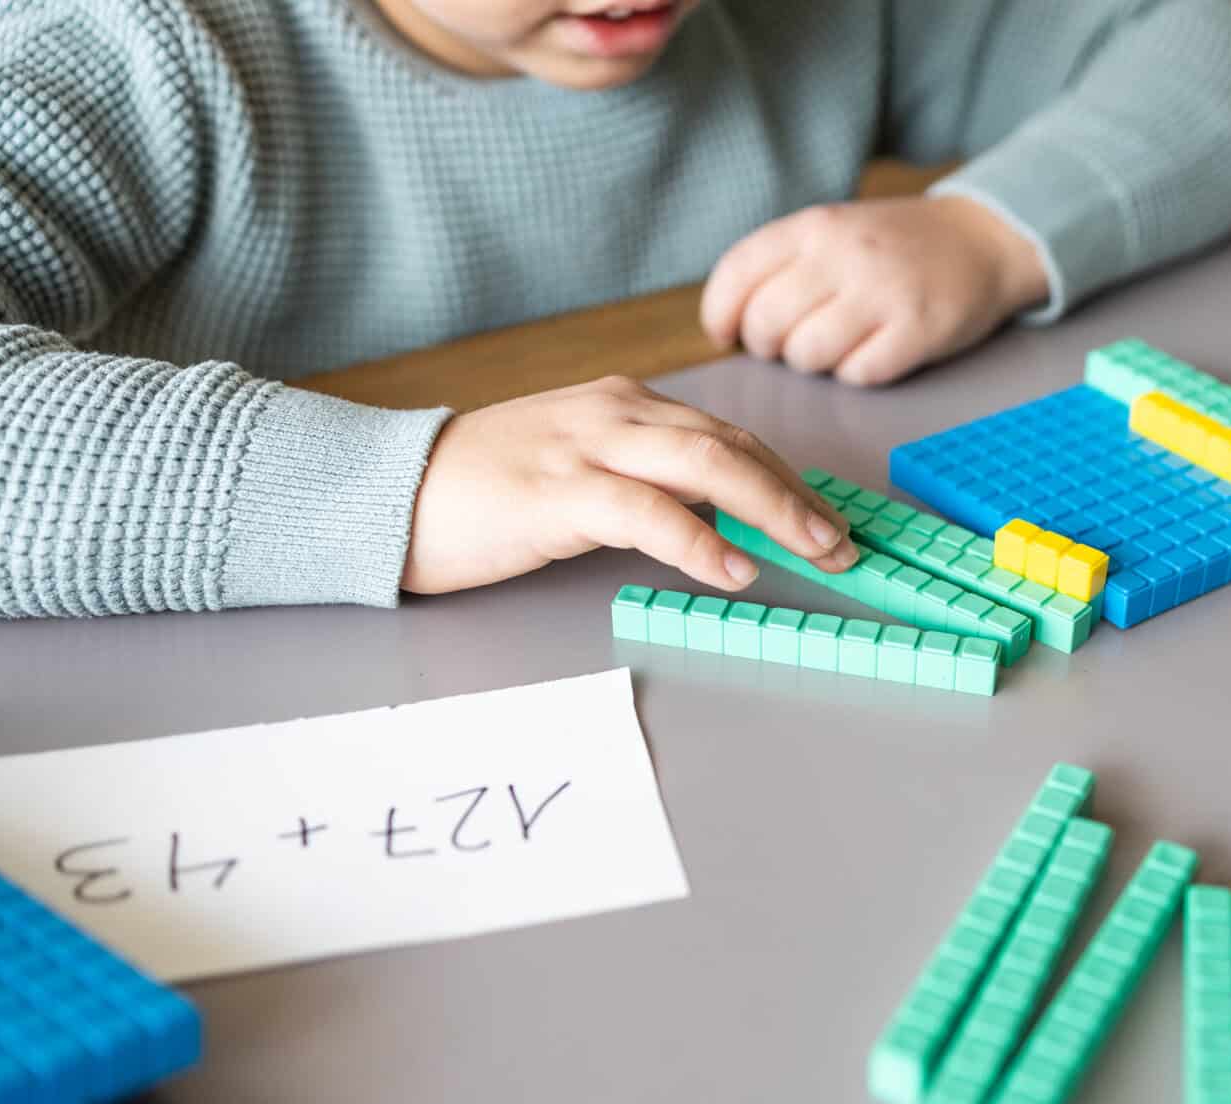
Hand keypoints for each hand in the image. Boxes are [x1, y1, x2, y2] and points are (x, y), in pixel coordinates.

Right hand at [401, 377, 856, 594]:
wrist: (387, 492)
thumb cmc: (480, 492)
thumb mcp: (574, 470)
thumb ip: (640, 481)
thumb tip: (714, 520)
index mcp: (621, 406)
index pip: (725, 434)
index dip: (784, 477)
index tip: (826, 517)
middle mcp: (614, 414)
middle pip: (730, 445)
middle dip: (796, 494)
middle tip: (843, 540)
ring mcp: (586, 448)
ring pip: (705, 466)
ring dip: (772, 510)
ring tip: (817, 550)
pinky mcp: (557, 492)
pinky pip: (646, 513)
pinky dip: (698, 540)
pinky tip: (734, 569)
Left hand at [700, 195, 1048, 386]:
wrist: (983, 239)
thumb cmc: (894, 246)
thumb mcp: (834, 230)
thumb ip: (782, 264)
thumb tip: (731, 323)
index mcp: (814, 225)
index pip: (737, 273)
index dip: (720, 314)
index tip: (728, 334)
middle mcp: (844, 254)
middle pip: (767, 323)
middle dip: (768, 347)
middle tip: (790, 344)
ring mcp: (883, 292)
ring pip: (807, 355)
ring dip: (812, 363)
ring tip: (835, 346)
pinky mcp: (917, 330)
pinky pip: (858, 374)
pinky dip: (856, 374)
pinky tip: (871, 352)